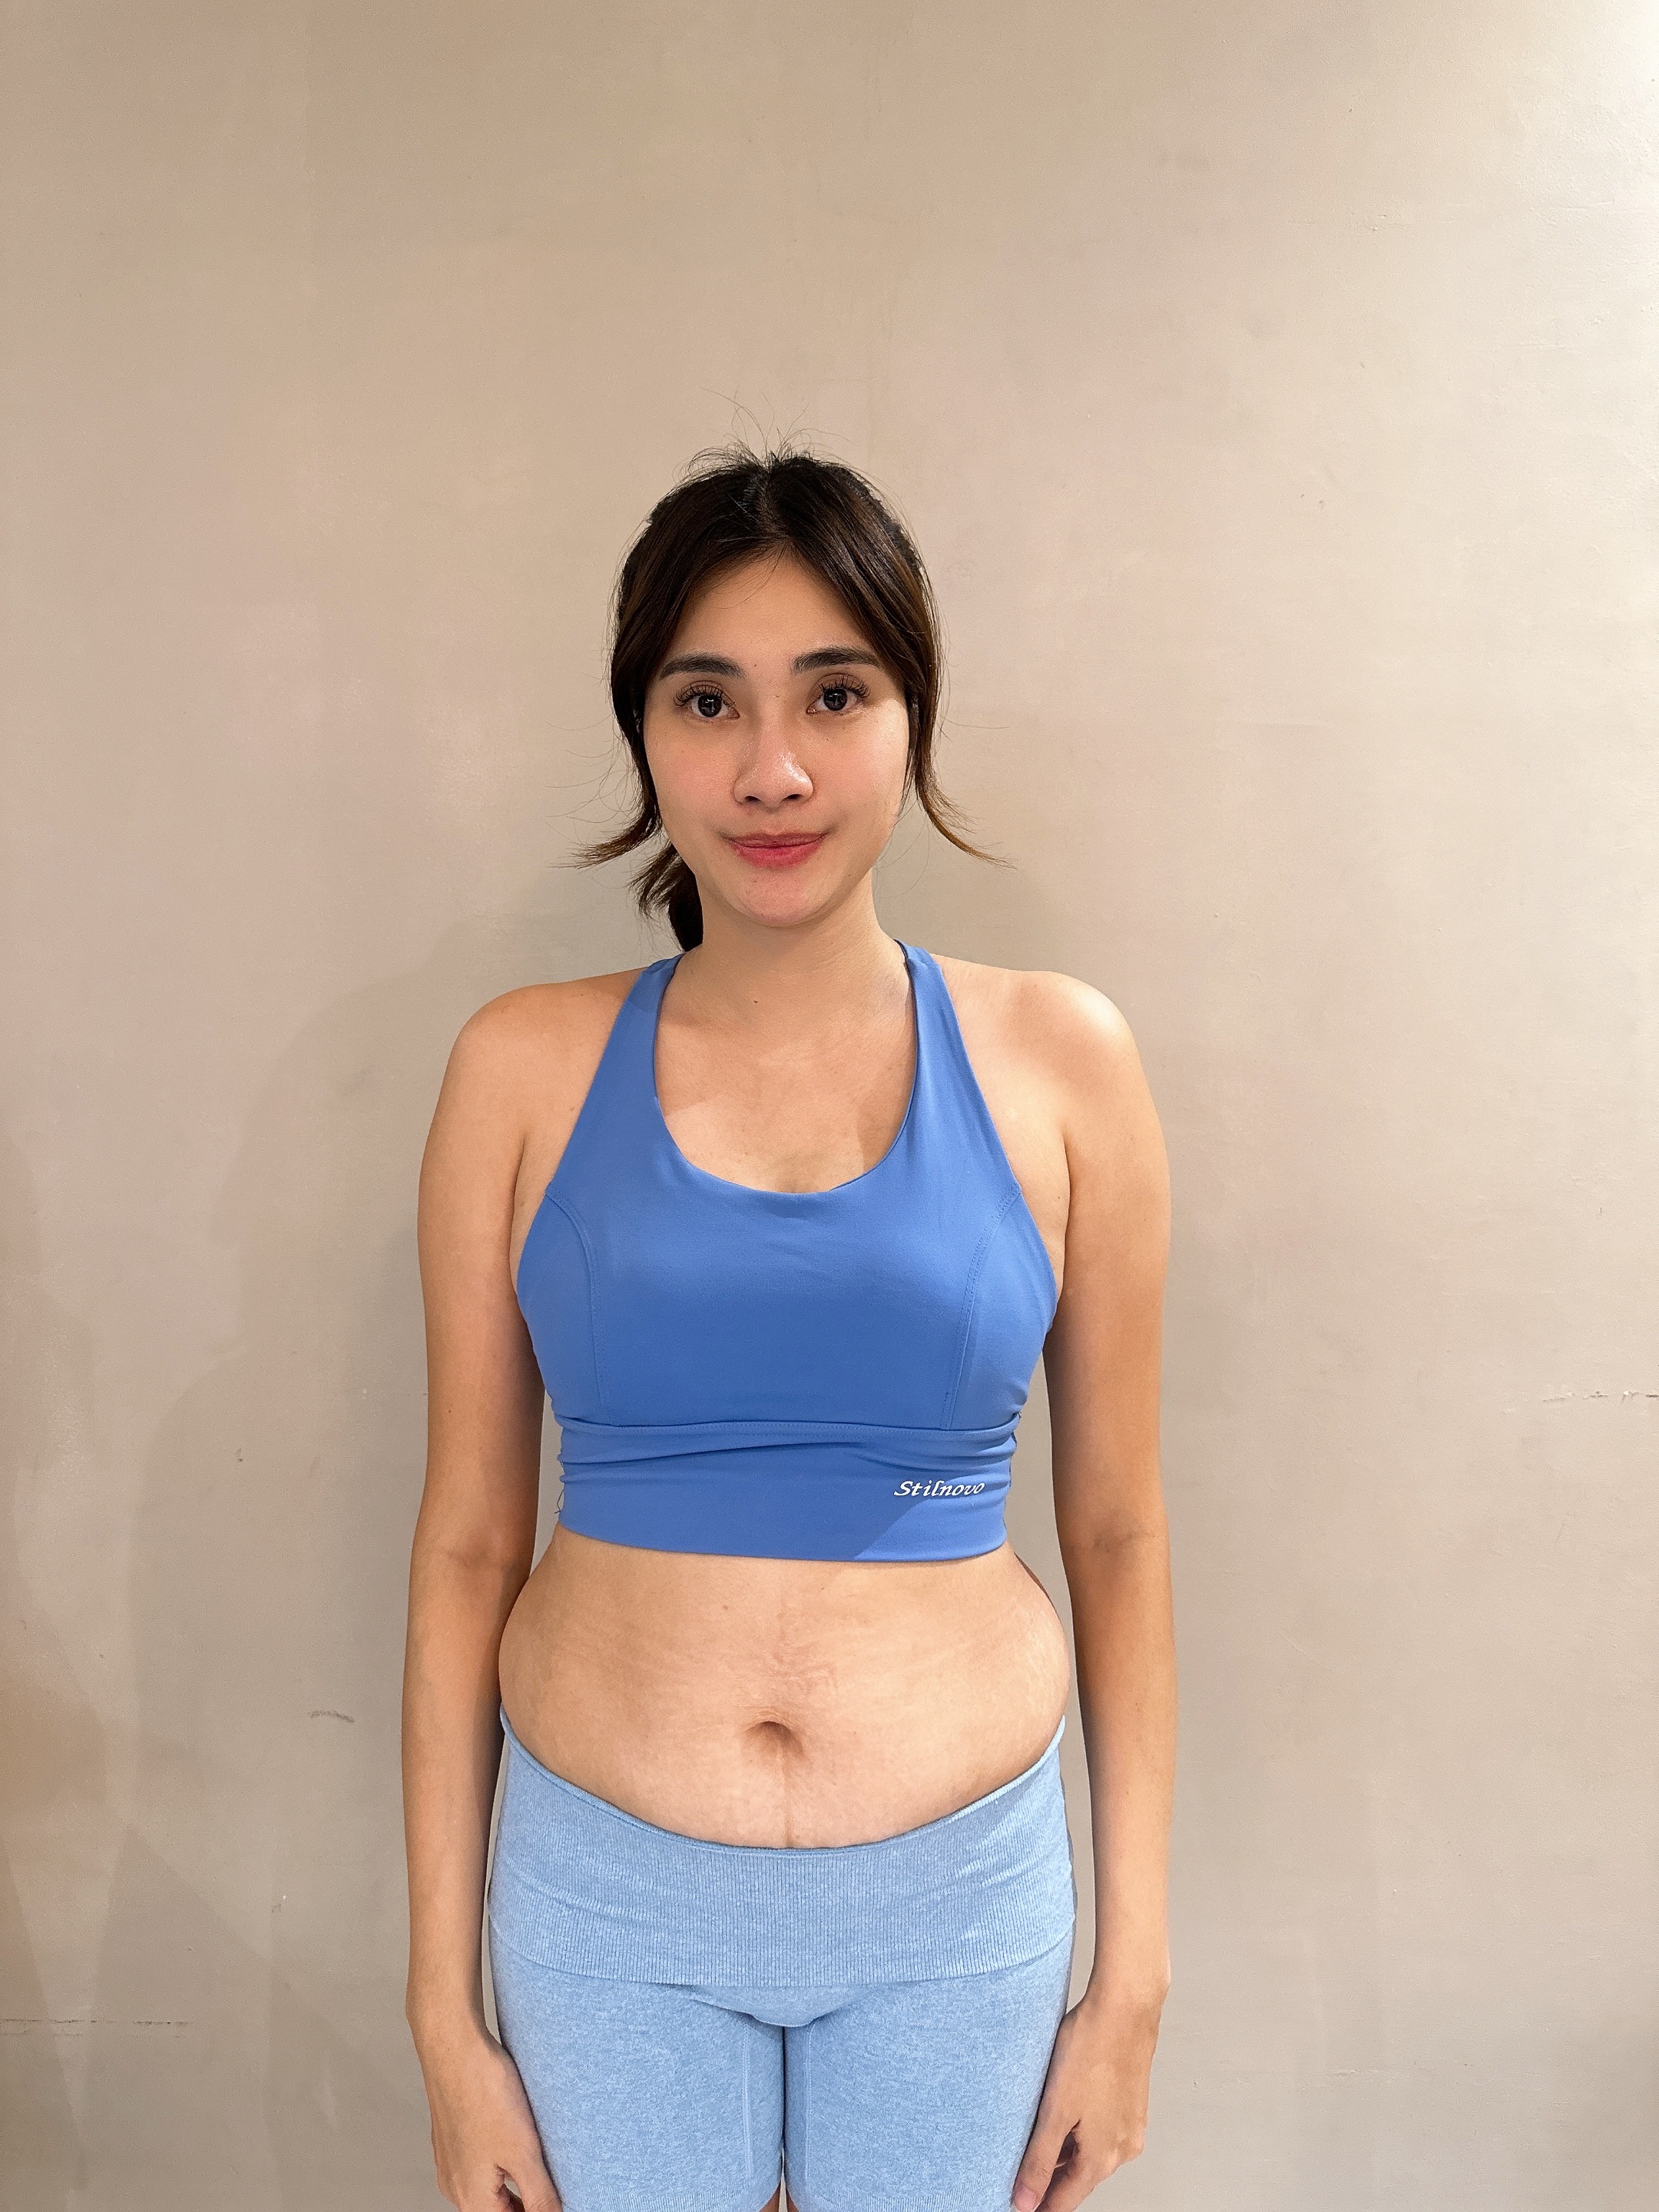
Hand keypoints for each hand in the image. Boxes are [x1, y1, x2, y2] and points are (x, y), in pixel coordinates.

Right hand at [414, 2017, 560, 2211]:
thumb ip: (540, 2196)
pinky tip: (520, 2136)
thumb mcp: (523, 2152)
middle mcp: (455, 2185)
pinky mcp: (454, 2134)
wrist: (454, 2045)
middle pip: (499, 2208)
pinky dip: (504, 2159)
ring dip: (517, 2180)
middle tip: (556, 2179)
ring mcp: (451, 2159)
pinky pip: (482, 2160)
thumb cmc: (485, 2094)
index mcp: (471, 2199)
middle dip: (528, 2200)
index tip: (559, 2197)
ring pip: (491, 2184)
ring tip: (543, 2158)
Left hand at [1012, 1982, 1165, 2210]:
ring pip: (1090, 2153)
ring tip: (1034, 2140)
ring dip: (1064, 2153)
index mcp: (1102, 2157)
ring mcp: (1129, 2125)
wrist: (1126, 2006)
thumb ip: (1039, 2159)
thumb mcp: (1055, 2110)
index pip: (1065, 2201)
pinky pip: (1101, 2130)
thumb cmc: (1091, 2049)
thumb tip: (1025, 2200)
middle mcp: (1122, 2148)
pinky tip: (1062, 2113)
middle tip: (1018, 2173)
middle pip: (1079, 2178)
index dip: (1038, 2205)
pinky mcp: (1131, 2104)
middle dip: (1050, 2179)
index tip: (1019, 2203)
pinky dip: (1079, 2131)